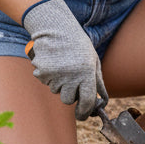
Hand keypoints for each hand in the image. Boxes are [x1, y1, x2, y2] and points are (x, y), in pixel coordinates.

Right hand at [22, 0, 106, 119]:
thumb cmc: (78, 45)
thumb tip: (102, 102)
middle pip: (68, 100)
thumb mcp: (93, 61)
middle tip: (71, 80)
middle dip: (70, 95)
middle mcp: (71, 76)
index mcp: (87, 73)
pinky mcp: (42, 73)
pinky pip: (46, 82)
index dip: (85, 112)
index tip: (82, 115)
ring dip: (60, 83)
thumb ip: (98, 82)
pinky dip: (49, 76)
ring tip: (63, 66)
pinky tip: (53, 63)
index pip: (87, 102)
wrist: (56, 28)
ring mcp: (55, 75)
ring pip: (56, 91)